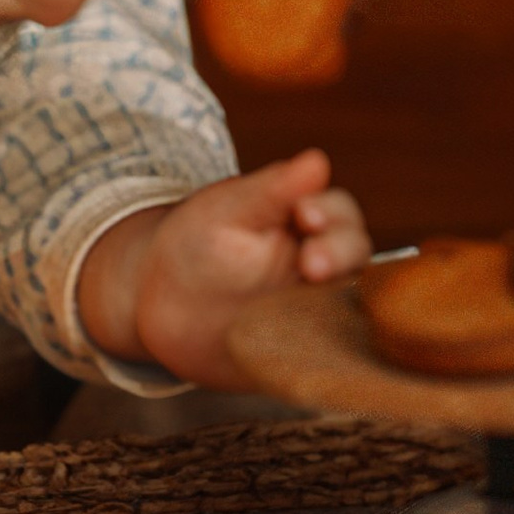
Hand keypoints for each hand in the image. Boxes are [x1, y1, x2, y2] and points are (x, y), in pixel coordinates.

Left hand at [73, 150, 370, 383]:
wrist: (158, 305)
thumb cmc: (195, 244)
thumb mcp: (227, 211)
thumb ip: (271, 190)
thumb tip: (317, 160)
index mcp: (306, 222)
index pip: (339, 211)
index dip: (331, 213)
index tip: (306, 215)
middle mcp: (323, 265)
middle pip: (355, 256)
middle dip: (340, 255)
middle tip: (311, 265)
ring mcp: (317, 309)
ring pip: (353, 305)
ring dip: (346, 303)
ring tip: (316, 300)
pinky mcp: (306, 352)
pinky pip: (333, 353)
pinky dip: (337, 353)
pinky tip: (324, 353)